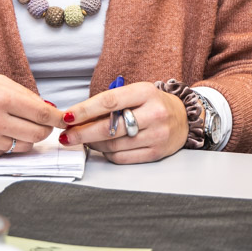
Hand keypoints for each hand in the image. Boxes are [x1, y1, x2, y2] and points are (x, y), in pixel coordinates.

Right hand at [0, 69, 60, 159]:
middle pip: (39, 134)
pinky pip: (5, 153)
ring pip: (25, 146)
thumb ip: (23, 95)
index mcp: (2, 97)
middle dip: (45, 128)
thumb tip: (48, 109)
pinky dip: (7, 144)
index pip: (44, 114)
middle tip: (40, 122)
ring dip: (26, 137)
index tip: (64, 120)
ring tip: (14, 125)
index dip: (58, 118)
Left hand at [58, 81, 188, 164]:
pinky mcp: (156, 152)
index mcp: (146, 92)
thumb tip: (78, 117)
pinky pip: (122, 157)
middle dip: (83, 133)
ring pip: (114, 145)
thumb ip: (111, 102)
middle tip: (67, 135)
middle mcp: (154, 114)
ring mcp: (157, 135)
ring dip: (93, 144)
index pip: (109, 101)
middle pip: (110, 128)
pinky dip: (107, 153)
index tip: (67, 117)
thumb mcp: (136, 93)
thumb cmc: (153, 104)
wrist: (184, 117)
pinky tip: (102, 147)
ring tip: (85, 139)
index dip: (84, 110)